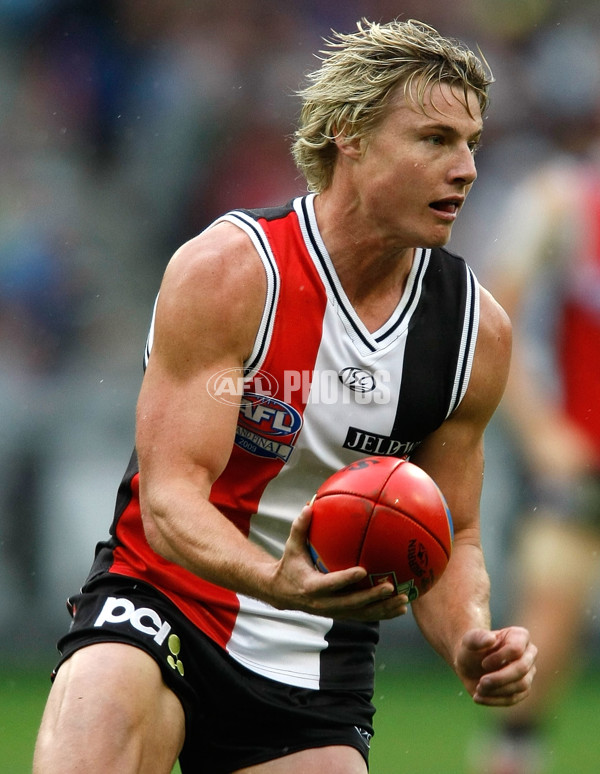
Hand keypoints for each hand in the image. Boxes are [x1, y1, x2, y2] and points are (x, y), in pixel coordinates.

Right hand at [269, 507, 409, 621]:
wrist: (283, 593)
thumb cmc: (291, 564)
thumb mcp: (291, 546)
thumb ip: (300, 527)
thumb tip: (310, 504)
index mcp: (312, 586)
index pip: (331, 584)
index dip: (346, 579)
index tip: (363, 571)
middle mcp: (324, 603)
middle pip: (352, 603)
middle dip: (372, 597)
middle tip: (391, 587)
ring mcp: (334, 612)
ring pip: (362, 613)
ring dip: (383, 609)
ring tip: (403, 601)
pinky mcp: (342, 614)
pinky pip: (364, 616)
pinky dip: (382, 613)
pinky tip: (400, 608)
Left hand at [456, 627, 536, 705]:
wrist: (468, 664)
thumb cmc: (472, 648)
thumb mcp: (469, 640)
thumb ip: (478, 638)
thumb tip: (491, 639)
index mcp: (520, 635)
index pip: (517, 649)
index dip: (499, 658)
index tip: (483, 663)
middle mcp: (529, 653)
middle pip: (522, 668)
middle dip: (500, 678)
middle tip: (481, 682)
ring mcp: (528, 673)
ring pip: (522, 686)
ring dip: (498, 690)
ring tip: (478, 688)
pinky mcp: (522, 690)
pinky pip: (514, 698)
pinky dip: (495, 700)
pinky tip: (478, 697)